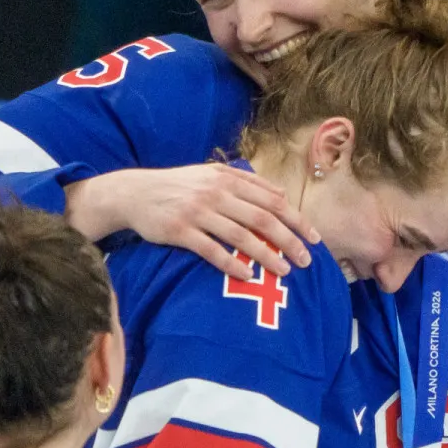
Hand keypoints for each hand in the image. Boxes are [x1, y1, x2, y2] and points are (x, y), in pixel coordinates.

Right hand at [63, 164, 318, 278]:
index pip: (273, 200)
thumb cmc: (177, 185)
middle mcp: (216, 194)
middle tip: (305, 261)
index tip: (314, 239)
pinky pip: (211, 250)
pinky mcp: (180, 231)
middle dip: (289, 241)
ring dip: (266, 254)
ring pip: (241, 235)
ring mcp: (198, 212)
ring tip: (284, 271)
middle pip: (263, 218)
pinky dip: (231, 263)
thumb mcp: (211, 173)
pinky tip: (248, 275)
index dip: (297, 220)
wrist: (134, 193)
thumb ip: (246, 180)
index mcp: (228, 179)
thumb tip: (281, 192)